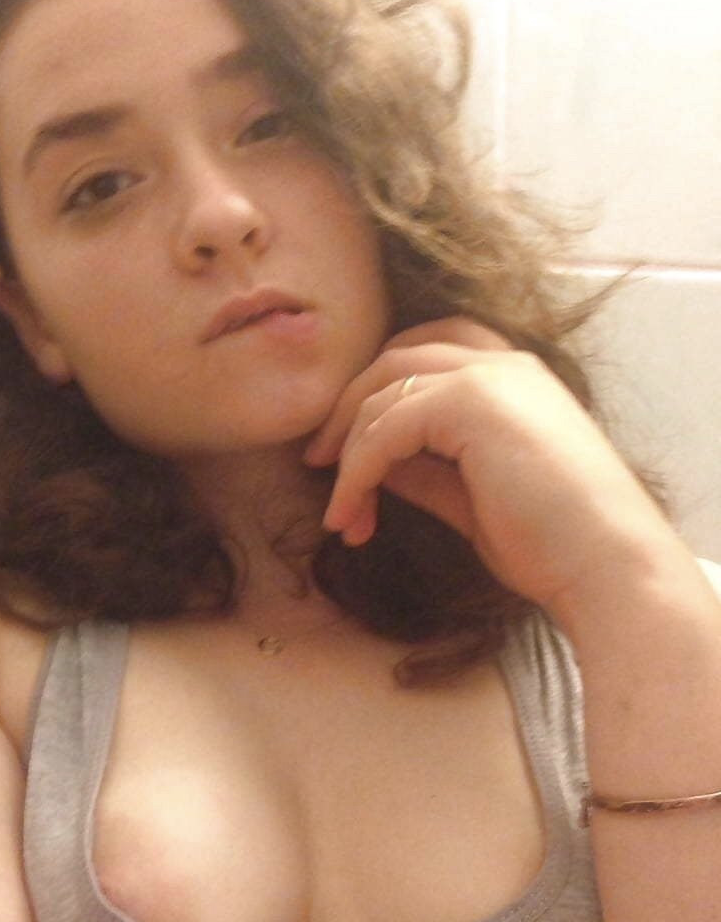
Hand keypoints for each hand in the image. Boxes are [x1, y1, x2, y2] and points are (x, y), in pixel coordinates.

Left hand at [304, 319, 674, 613]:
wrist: (605, 567)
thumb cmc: (551, 544)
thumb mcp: (469, 497)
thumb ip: (423, 468)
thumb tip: (371, 462)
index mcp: (513, 378)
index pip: (426, 354)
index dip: (376, 391)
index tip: (342, 448)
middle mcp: (503, 364)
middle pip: (395, 359)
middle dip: (347, 410)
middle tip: (316, 464)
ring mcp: (490, 376)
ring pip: (384, 391)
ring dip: (348, 453)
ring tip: (341, 515)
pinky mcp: (473, 402)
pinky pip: (387, 427)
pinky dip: (356, 471)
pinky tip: (350, 515)